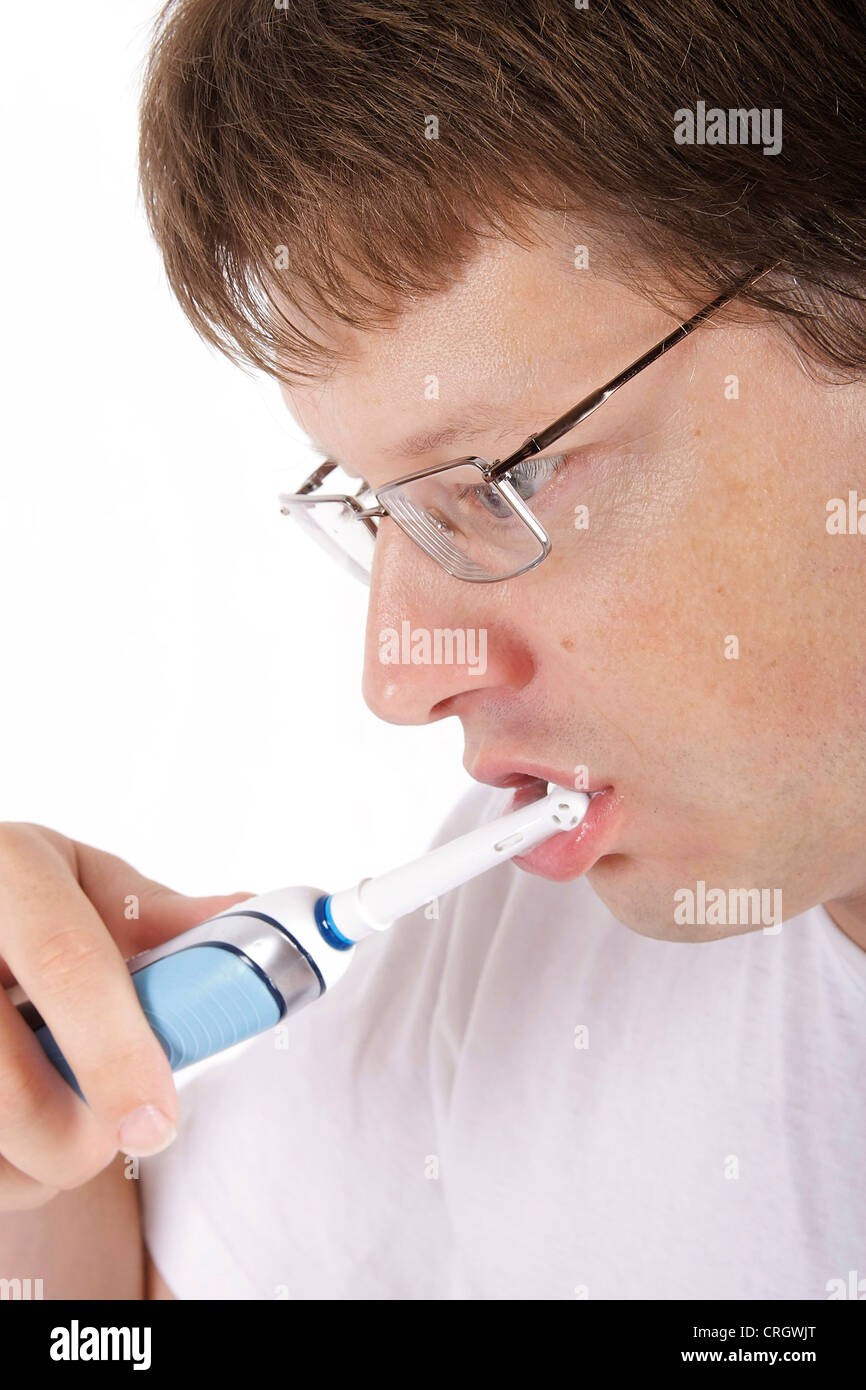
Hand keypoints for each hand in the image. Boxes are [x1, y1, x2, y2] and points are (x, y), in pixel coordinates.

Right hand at [0, 822, 251, 1209]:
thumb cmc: (16, 897)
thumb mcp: (75, 880)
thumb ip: (154, 914)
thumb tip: (247, 916)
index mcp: (6, 870)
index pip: (66, 963)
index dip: (119, 1051)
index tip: (157, 1123)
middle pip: (9, 1088)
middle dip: (80, 1140)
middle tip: (119, 1129)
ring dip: (36, 1165)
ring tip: (55, 1113)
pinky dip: (3, 1172)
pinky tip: (10, 1126)